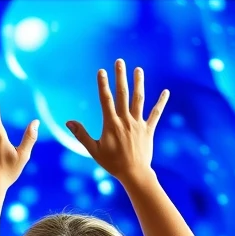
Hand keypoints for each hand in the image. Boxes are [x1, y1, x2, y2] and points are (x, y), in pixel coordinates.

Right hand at [66, 59, 168, 185]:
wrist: (134, 174)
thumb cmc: (112, 164)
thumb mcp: (94, 150)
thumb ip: (81, 135)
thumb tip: (68, 122)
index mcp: (111, 124)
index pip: (106, 100)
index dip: (103, 85)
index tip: (101, 71)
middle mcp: (126, 121)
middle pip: (123, 94)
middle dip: (121, 77)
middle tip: (120, 61)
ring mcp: (138, 124)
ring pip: (139, 100)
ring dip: (138, 83)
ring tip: (138, 69)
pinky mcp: (148, 130)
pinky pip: (156, 114)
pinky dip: (161, 103)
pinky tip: (166, 92)